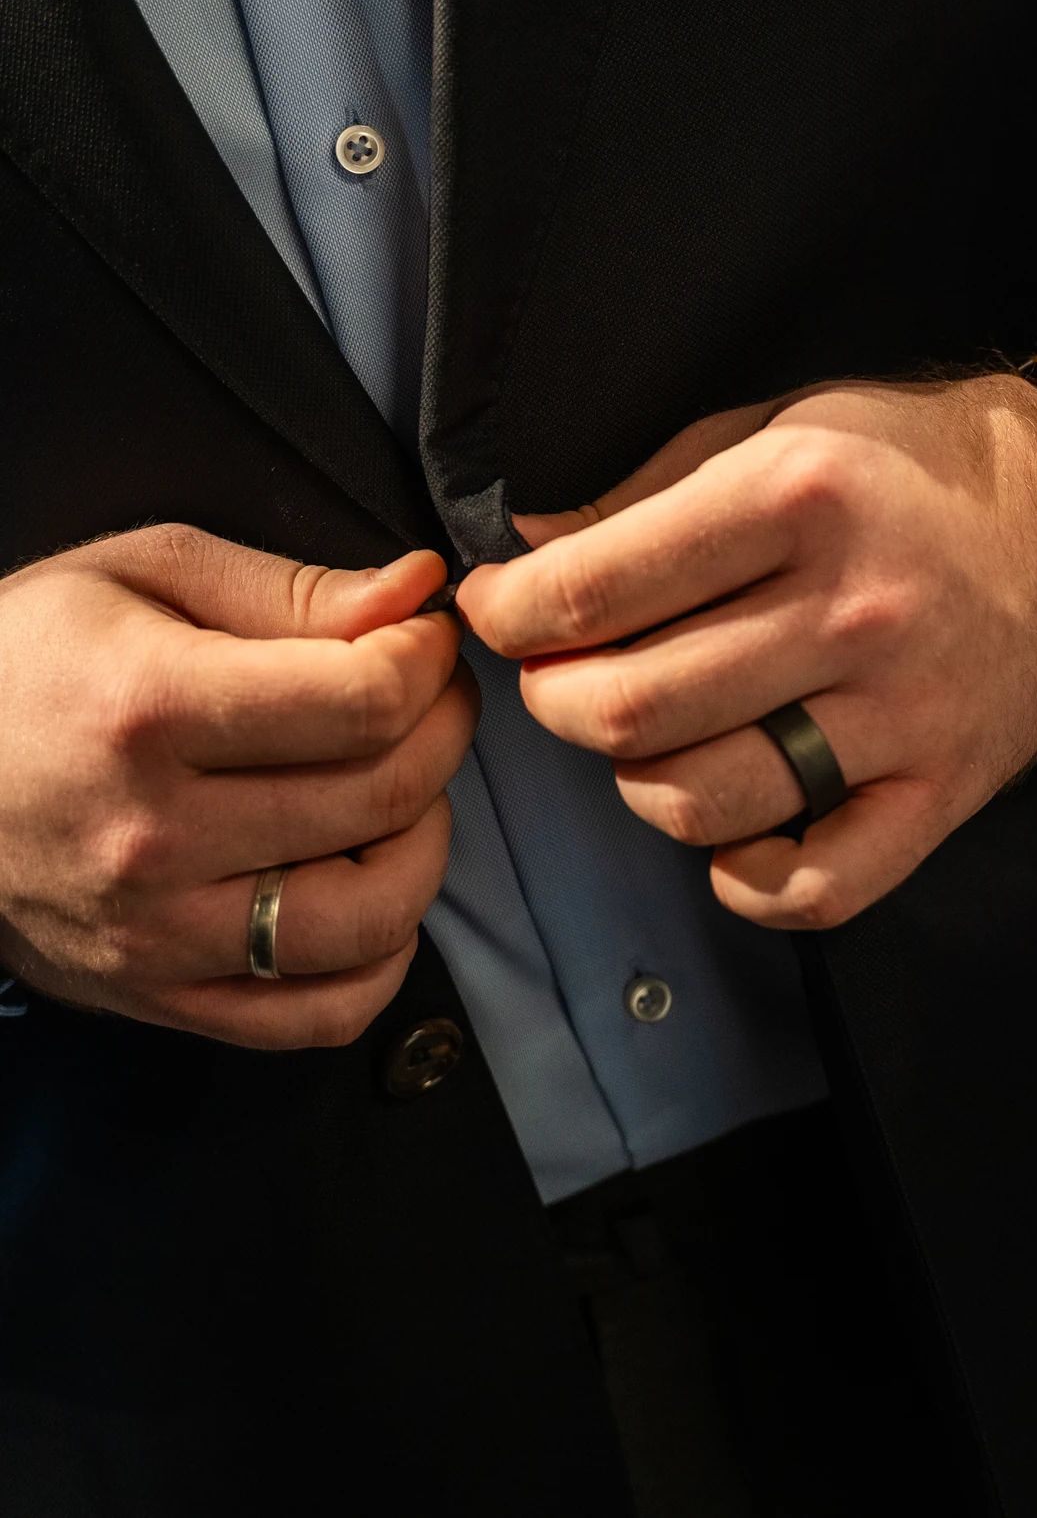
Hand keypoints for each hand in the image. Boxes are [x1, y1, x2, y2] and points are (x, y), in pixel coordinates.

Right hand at [0, 526, 474, 1047]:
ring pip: (372, 918)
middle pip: (385, 796)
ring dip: (424, 845)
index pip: (365, 702)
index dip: (427, 659)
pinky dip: (380, 958)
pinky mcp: (159, 996)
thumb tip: (416, 589)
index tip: (422, 636)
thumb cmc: (28, 658)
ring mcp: (157, 932)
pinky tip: (367, 887)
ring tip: (399, 792)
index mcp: (151, 710)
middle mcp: (154, 835)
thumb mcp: (146, 572)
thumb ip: (294, 588)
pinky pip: (319, 1015)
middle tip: (428, 697)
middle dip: (443, 729)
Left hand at [457, 376, 1036, 930]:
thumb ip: (651, 487)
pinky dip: (744, 880)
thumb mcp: (782, 424)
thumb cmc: (915, 460)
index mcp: (798, 499)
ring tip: (642, 739)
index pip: (599, 587)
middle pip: (633, 706)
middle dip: (555, 700)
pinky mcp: (943, 790)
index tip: (497, 611)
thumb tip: (530, 551)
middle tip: (555, 679)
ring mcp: (902, 713)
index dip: (513, 611)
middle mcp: (850, 610)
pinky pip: (818, 884)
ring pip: (703, 799)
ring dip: (636, 780)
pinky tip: (727, 834)